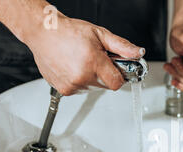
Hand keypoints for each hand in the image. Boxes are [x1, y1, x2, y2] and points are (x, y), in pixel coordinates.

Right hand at [24, 15, 144, 95]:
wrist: (43, 32)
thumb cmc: (69, 31)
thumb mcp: (100, 34)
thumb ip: (122, 46)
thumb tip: (138, 52)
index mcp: (93, 63)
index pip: (117, 83)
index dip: (118, 75)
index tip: (114, 68)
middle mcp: (82, 76)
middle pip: (106, 85)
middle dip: (104, 74)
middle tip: (95, 60)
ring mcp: (72, 85)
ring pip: (93, 88)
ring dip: (92, 78)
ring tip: (81, 62)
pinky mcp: (64, 90)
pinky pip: (80, 90)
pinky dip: (80, 81)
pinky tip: (73, 67)